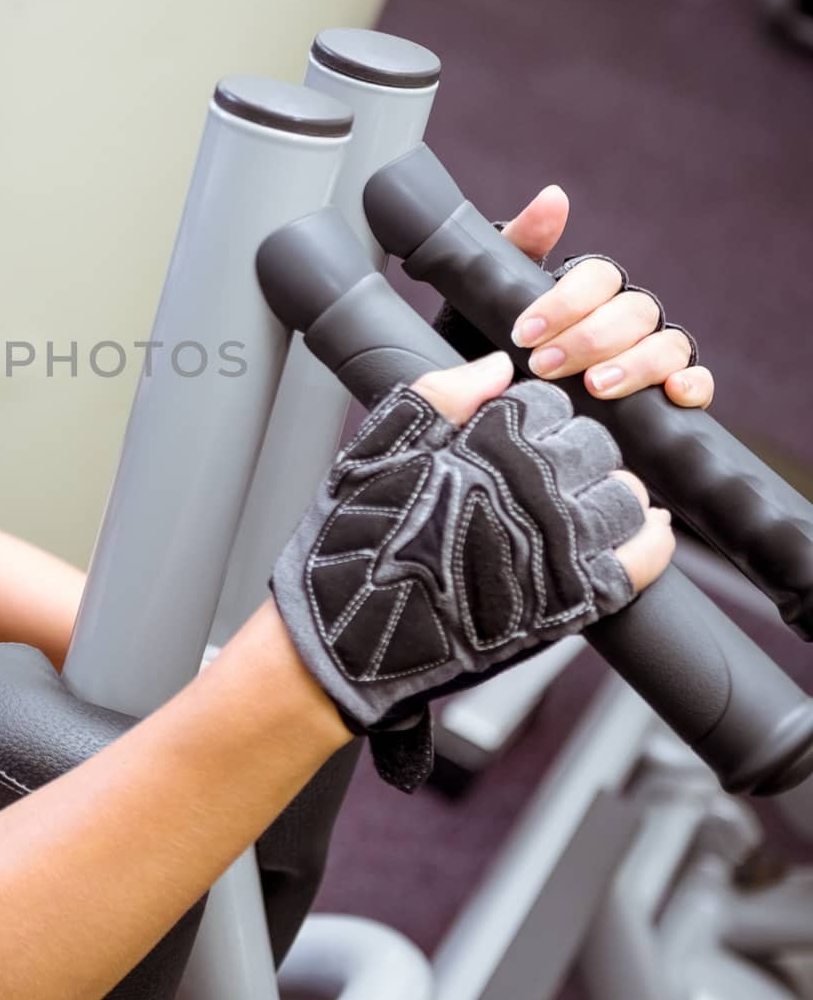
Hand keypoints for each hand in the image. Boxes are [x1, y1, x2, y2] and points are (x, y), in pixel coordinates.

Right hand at [269, 351, 674, 790]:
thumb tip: (497, 364)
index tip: (520, 435)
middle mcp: (530, 488)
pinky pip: (641, 562)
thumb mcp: (376, 450)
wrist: (350, 635)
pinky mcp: (572, 602)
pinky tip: (642, 535)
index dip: (535, 417)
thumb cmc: (354, 545)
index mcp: (486, 443)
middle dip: (577, 453)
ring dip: (613, 496)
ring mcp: (556, 547)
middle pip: (595, 445)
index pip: (549, 403)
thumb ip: (438, 396)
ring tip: (583, 508)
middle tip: (547, 475)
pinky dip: (649, 544)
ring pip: (626, 498)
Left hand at [499, 184, 713, 409]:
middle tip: (543, 365)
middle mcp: (631, 317)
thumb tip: (553, 196)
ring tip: (594, 386)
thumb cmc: (507, 338)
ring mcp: (655, 353)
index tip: (523, 333)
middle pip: (633, 313)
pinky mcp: (670, 391)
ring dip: (634, 365)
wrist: (504, 394)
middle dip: (588, 340)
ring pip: (666, 346)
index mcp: (595, 289)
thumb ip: (525, 242)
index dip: (563, 304)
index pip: (599, 279)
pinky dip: (693, 385)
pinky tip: (672, 393)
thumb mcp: (502, 291)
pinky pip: (698, 382)